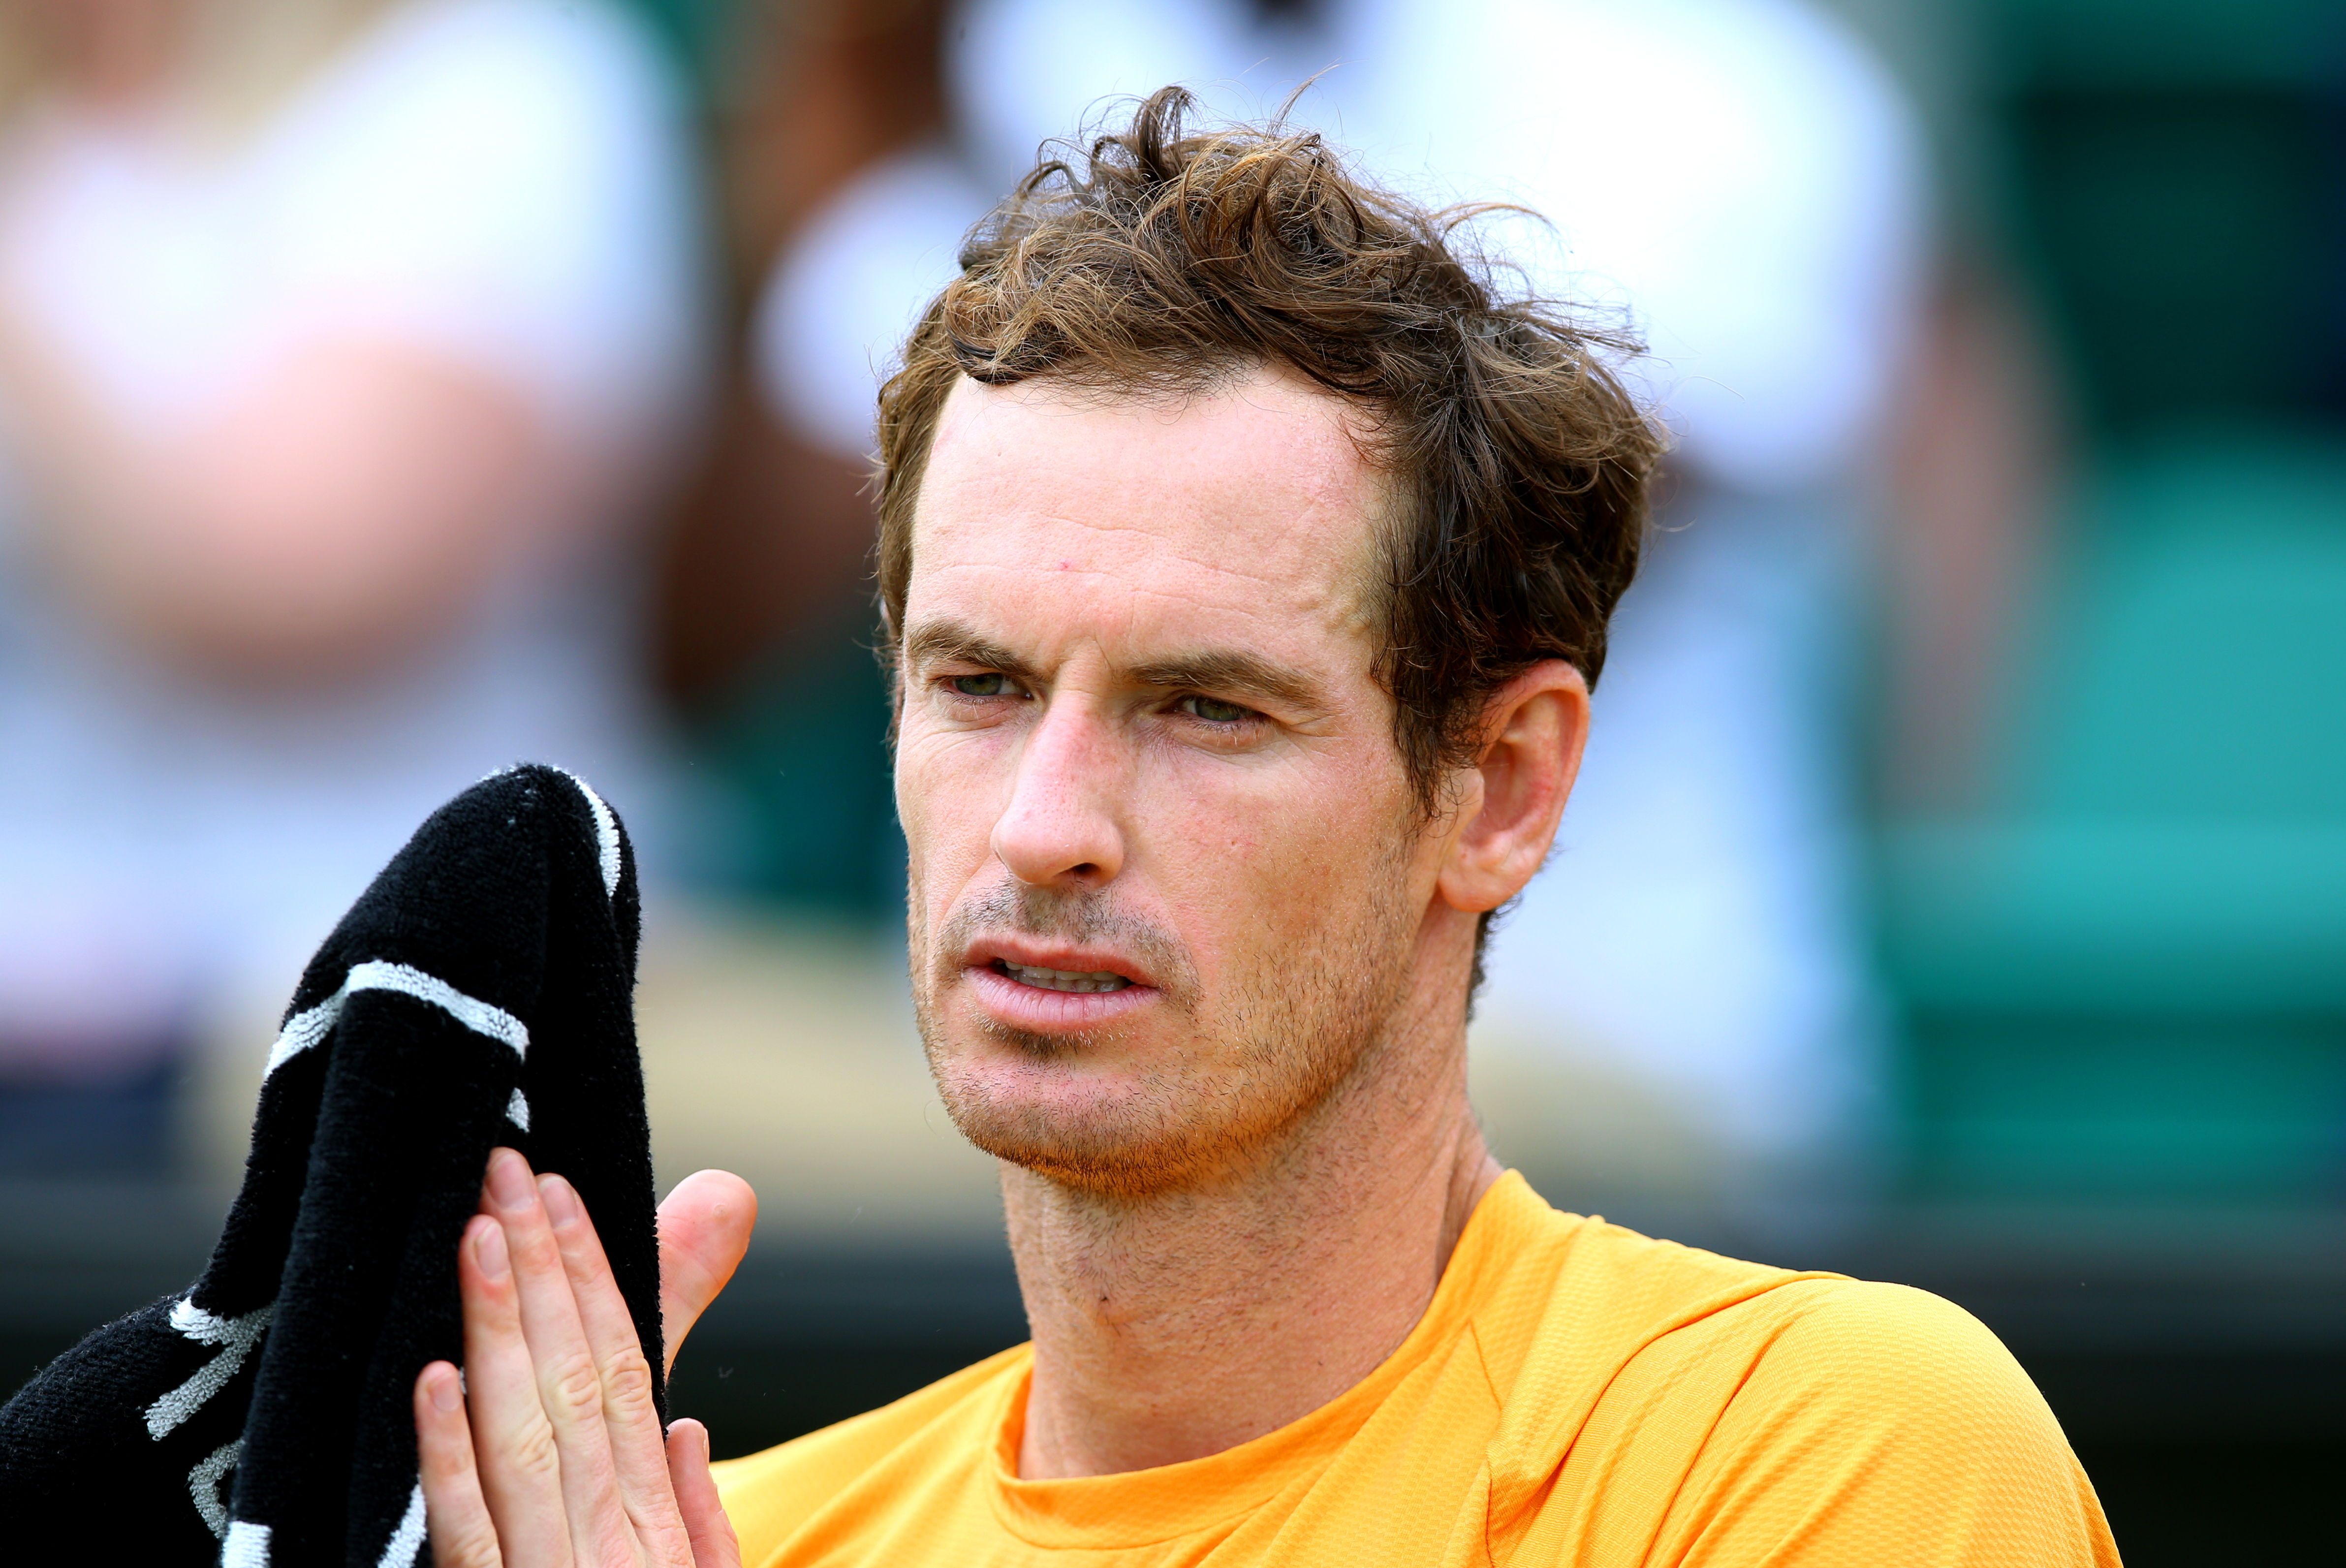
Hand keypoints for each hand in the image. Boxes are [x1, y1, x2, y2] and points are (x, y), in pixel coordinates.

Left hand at [413, 1149, 756, 1567]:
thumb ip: (696, 1511)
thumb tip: (686, 1424)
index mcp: (653, 1516)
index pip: (625, 1367)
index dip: (595, 1274)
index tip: (561, 1193)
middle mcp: (607, 1533)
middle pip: (575, 1378)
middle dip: (541, 1265)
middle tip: (504, 1171)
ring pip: (523, 1433)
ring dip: (500, 1327)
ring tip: (476, 1235)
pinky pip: (464, 1532)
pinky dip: (450, 1453)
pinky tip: (433, 1378)